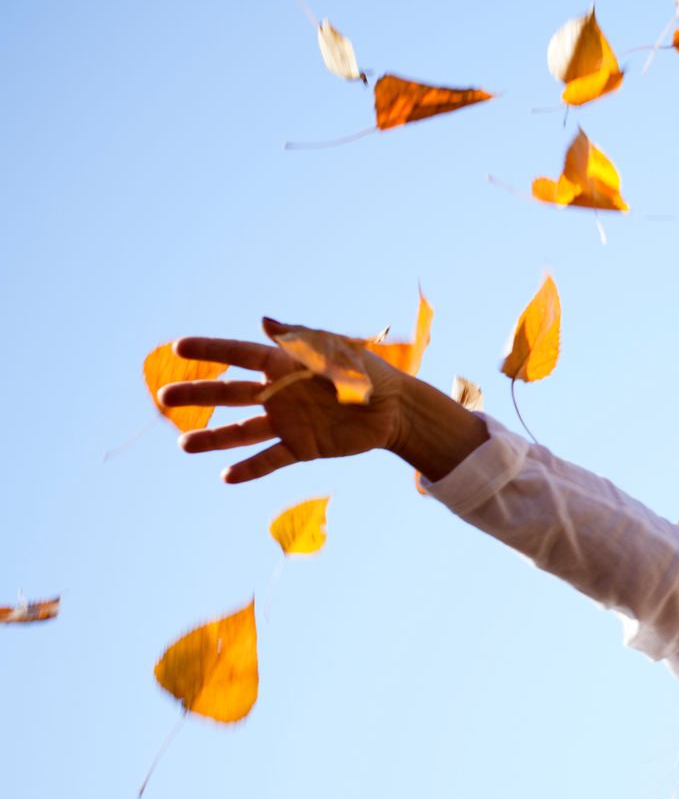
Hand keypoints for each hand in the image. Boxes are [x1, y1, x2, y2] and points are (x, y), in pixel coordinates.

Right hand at [160, 320, 411, 482]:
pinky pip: (270, 459)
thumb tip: (263, 322)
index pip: (239, 355)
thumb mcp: (336, 352)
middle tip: (163, 398)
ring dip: (214, 438)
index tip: (178, 347)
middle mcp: (278, 393)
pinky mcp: (302, 446)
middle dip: (198, 394)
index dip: (211, 350)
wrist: (395, 409)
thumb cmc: (367, 372)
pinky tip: (226, 477)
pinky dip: (250, 469)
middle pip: (231, 394)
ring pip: (243, 432)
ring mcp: (287, 422)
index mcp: (284, 364)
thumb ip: (300, 341)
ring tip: (184, 444)